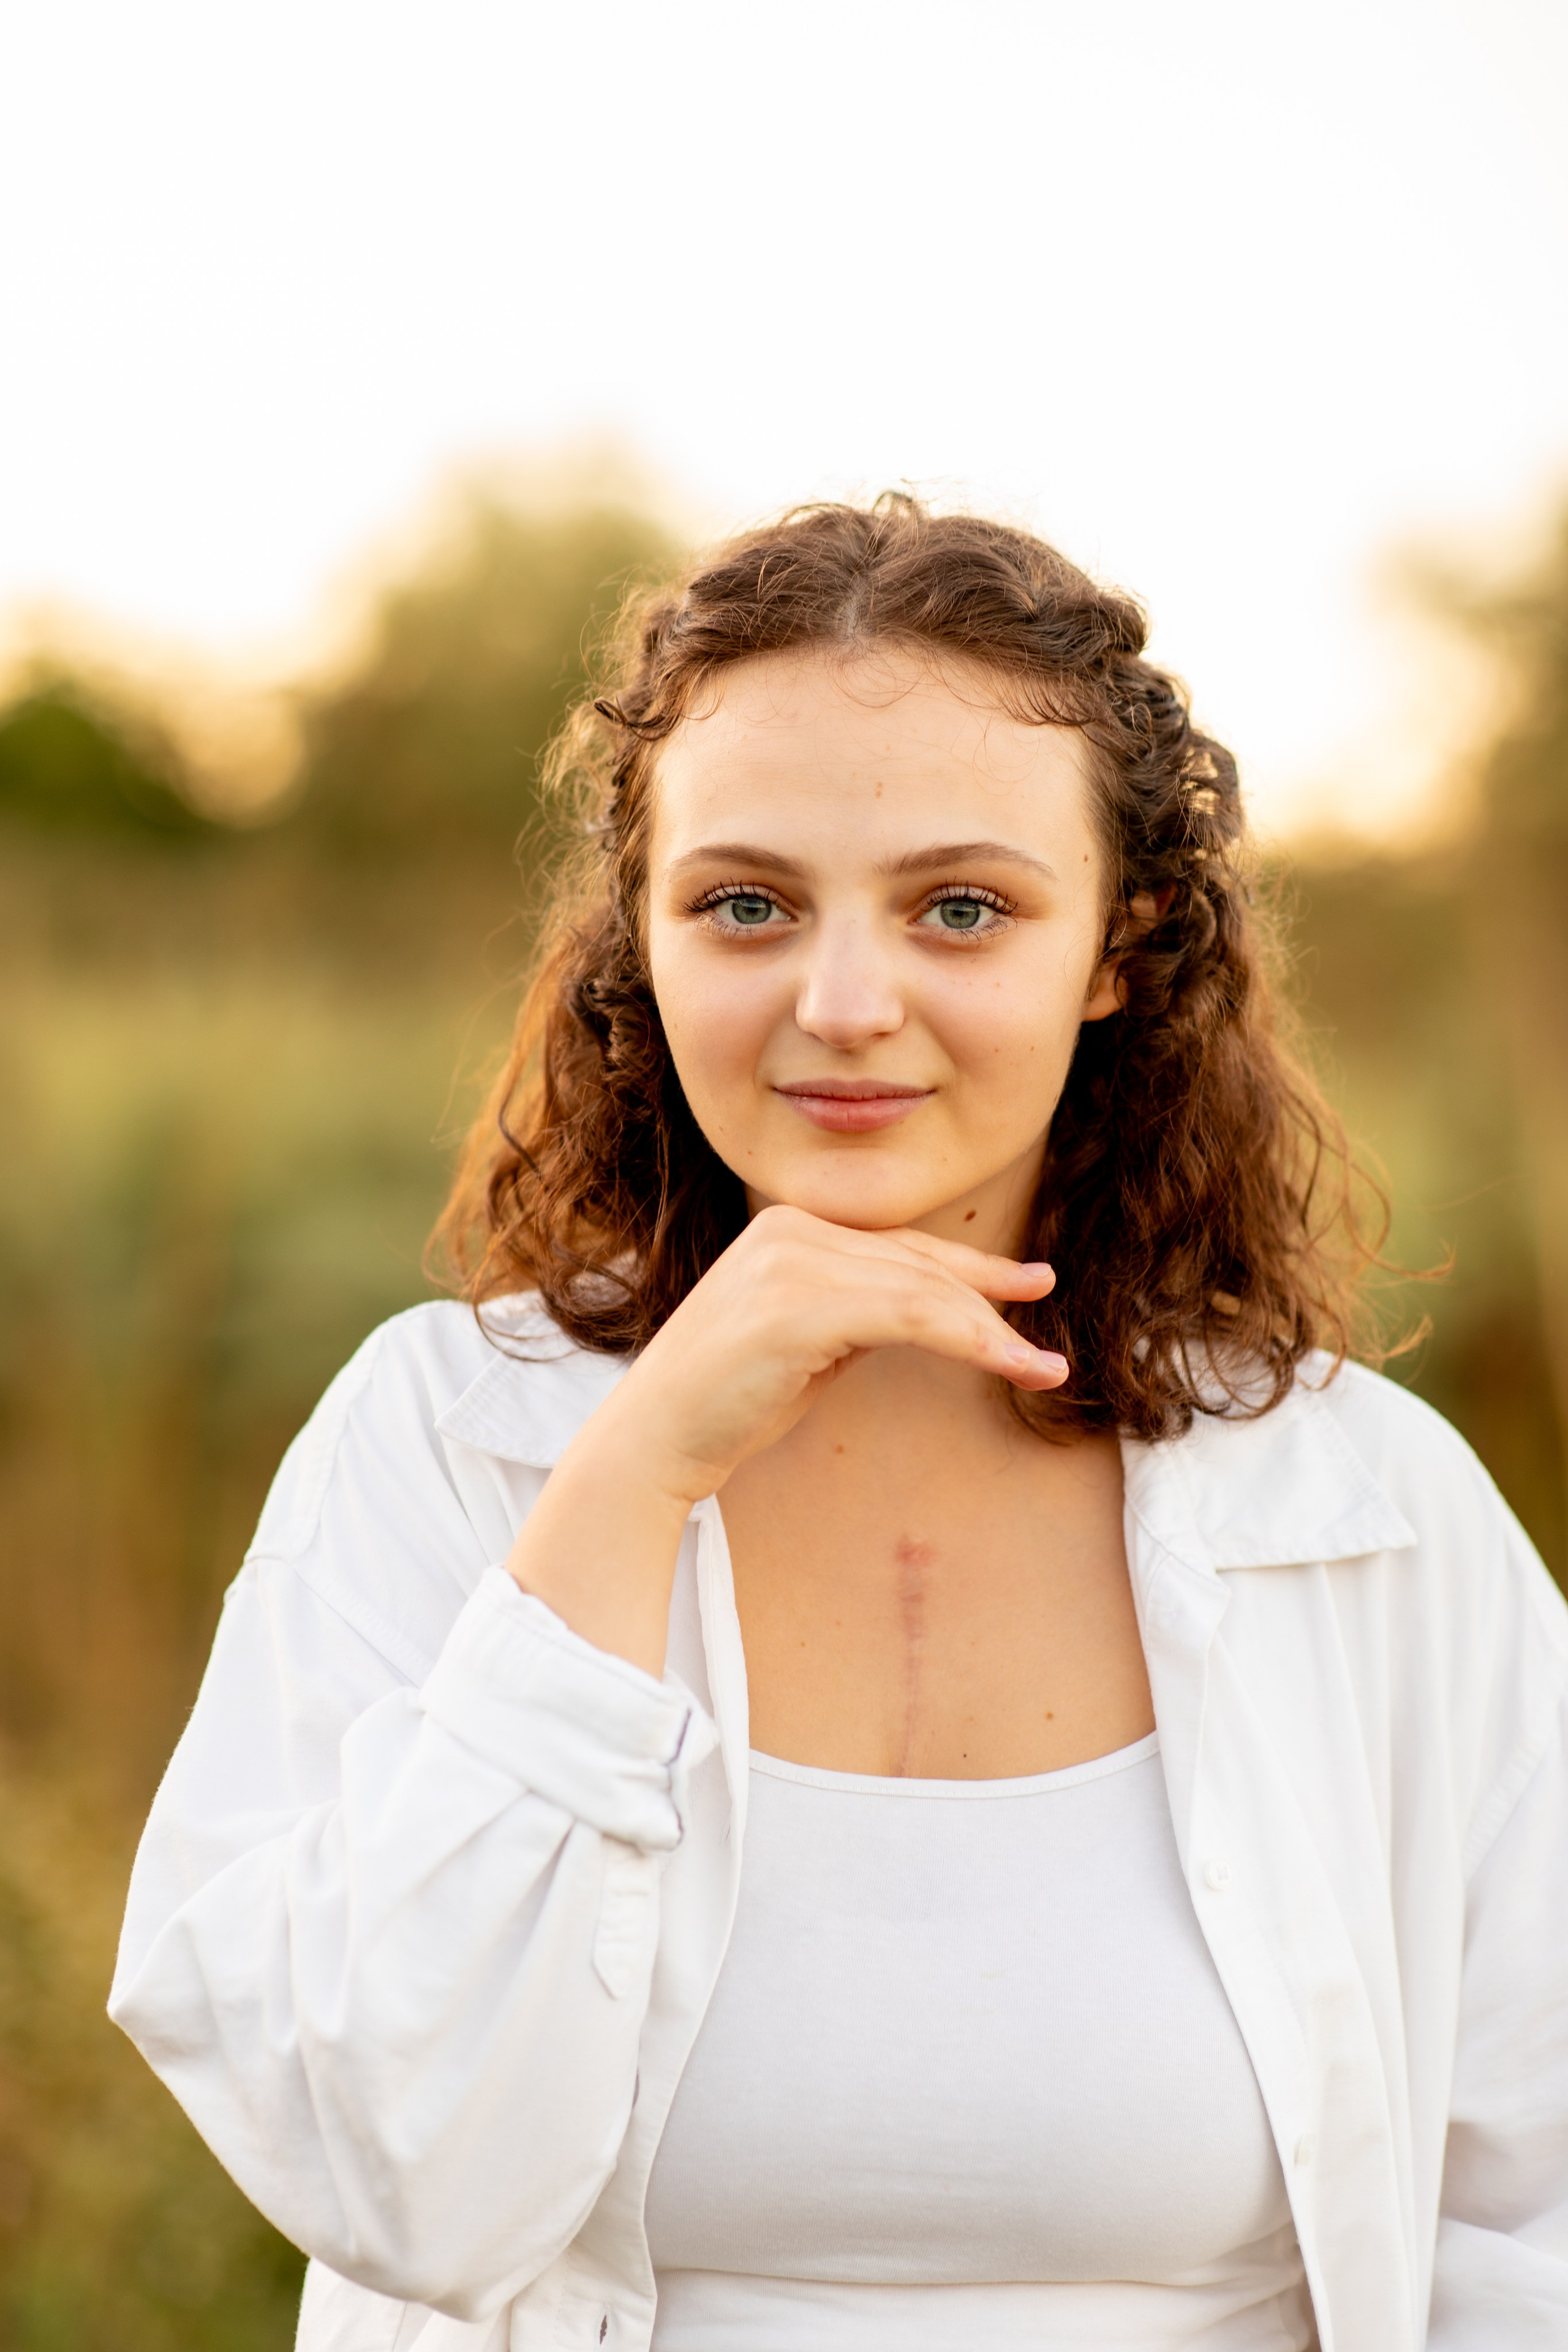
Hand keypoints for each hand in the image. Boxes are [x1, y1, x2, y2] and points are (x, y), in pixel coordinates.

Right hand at [505, 1207, 1063, 1672]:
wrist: (653, 1441)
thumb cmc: (728, 1405)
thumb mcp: (807, 1344)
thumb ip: (858, 1314)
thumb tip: (924, 1313)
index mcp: (787, 1230)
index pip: (900, 1246)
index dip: (972, 1267)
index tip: (1030, 1283)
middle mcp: (788, 1230)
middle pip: (918, 1264)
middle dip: (992, 1301)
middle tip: (1048, 1336)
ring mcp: (789, 1262)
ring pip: (922, 1290)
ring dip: (992, 1332)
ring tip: (1043, 1368)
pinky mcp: (795, 1305)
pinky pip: (908, 1315)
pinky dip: (968, 1340)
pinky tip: (1008, 1363)